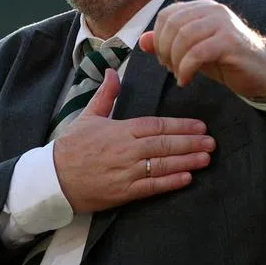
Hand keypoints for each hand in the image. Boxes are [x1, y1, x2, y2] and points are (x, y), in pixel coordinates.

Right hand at [53, 69, 215, 212]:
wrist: (53, 178)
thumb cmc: (71, 147)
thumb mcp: (87, 116)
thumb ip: (105, 95)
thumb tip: (113, 72)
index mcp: (120, 130)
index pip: (156, 125)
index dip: (180, 126)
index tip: (199, 126)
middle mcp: (126, 150)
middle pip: (164, 144)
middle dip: (191, 143)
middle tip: (211, 142)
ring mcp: (126, 172)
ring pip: (163, 165)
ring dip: (187, 161)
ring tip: (205, 158)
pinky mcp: (123, 192)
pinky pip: (152, 187)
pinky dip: (170, 182)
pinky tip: (187, 178)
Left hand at [139, 0, 265, 97]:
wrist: (261, 72)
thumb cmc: (225, 60)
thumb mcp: (191, 51)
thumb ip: (167, 44)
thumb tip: (142, 41)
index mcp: (201, 8)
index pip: (167, 15)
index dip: (159, 38)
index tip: (163, 59)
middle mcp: (212, 10)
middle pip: (173, 24)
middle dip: (164, 50)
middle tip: (169, 69)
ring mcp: (223, 23)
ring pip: (184, 37)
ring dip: (175, 61)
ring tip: (179, 75)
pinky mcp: (230, 41)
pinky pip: (197, 52)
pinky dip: (186, 69)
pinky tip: (186, 81)